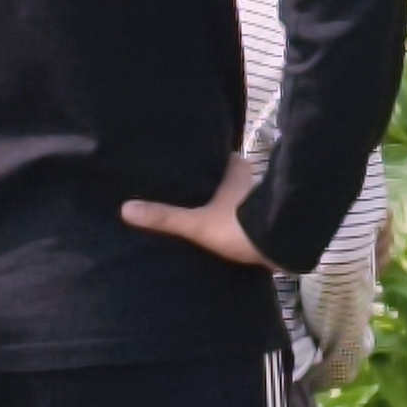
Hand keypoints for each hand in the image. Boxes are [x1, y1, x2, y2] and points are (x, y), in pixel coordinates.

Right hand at [121, 157, 276, 269]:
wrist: (280, 250)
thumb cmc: (239, 228)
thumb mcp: (197, 223)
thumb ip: (165, 217)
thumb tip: (126, 208)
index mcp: (236, 173)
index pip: (222, 156)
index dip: (209, 157)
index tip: (189, 160)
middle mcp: (250, 182)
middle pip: (228, 178)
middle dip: (212, 184)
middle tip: (188, 189)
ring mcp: (259, 203)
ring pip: (237, 197)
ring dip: (223, 203)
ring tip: (199, 209)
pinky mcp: (264, 223)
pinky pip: (243, 216)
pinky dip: (232, 220)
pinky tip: (218, 229)